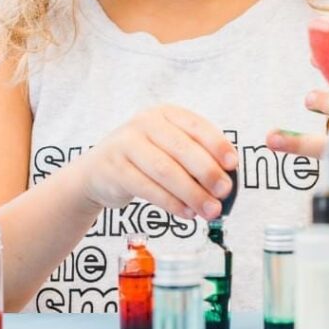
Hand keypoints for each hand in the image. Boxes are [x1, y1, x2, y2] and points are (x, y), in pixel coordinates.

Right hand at [77, 105, 236, 219]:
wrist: (96, 173)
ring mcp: (126, 145)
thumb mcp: (167, 148)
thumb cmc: (143, 160)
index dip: (217, 145)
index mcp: (164, 114)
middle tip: (224, 193)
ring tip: (210, 210)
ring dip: (192, 193)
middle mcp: (144, 124)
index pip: (196, 126)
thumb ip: (195, 158)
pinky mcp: (115, 169)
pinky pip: (148, 188)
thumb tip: (226, 181)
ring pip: (166, 171)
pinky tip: (187, 213)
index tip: (233, 164)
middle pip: (182, 149)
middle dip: (207, 173)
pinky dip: (172, 203)